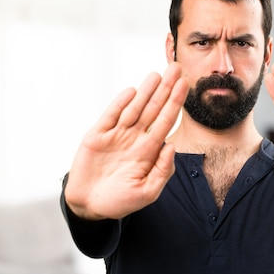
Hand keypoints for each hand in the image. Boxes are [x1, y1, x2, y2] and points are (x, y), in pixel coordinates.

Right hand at [64, 62, 188, 219]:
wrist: (89, 205)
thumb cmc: (119, 201)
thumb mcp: (147, 192)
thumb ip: (162, 171)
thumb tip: (172, 147)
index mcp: (149, 151)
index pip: (165, 121)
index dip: (175, 102)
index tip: (185, 85)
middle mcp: (135, 138)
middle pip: (153, 109)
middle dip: (165, 89)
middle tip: (176, 68)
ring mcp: (116, 135)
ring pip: (134, 108)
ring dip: (145, 91)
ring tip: (157, 74)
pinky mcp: (97, 135)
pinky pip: (110, 116)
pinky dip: (120, 103)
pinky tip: (132, 91)